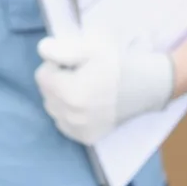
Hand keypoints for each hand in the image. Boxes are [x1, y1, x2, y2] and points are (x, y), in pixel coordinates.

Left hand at [33, 34, 175, 144]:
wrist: (145, 86)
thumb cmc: (117, 63)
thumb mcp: (91, 47)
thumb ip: (61, 49)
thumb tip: (42, 51)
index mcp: (69, 93)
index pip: (41, 76)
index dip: (56, 65)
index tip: (75, 63)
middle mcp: (70, 116)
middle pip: (46, 94)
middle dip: (57, 82)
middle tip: (81, 75)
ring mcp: (78, 131)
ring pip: (53, 110)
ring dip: (62, 98)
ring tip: (85, 89)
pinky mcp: (86, 138)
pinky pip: (64, 125)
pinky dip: (70, 114)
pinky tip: (87, 104)